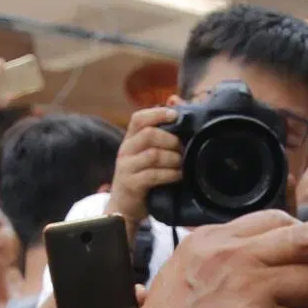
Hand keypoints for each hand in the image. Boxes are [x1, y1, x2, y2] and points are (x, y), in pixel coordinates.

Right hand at [107, 106, 183, 229]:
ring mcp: (126, 168)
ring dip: (173, 159)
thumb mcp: (149, 153)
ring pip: (153, 155)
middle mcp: (125, 150)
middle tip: (184, 149)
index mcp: (130, 139)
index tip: (176, 115)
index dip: (158, 113)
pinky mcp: (131, 184)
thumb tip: (175, 99)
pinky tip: (178, 176)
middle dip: (171, 140)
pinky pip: (153, 175)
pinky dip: (170, 174)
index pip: (139, 118)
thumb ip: (161, 130)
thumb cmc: (142, 177)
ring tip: (182, 164)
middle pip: (149, 134)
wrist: (124, 208)